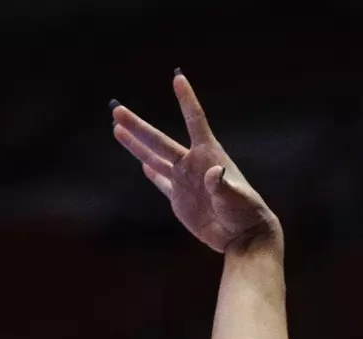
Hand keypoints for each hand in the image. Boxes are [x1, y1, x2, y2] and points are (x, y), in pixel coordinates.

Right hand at [110, 72, 276, 252]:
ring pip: (153, 158)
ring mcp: (184, 181)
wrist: (242, 236)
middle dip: (137, 126)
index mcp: (208, 155)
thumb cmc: (245, 213)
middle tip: (117, 109)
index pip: (195, 120)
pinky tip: (141, 164)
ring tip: (116, 128)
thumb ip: (223, 186)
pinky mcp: (179, 199)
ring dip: (135, 145)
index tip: (178, 78)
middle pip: (159, 140)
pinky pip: (161, 183)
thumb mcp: (236, 198)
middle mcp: (192, 164)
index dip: (186, 99)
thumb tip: (214, 173)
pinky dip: (151, 173)